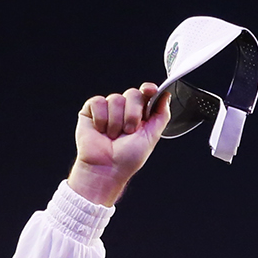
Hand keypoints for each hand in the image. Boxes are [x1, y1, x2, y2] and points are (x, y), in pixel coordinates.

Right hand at [70, 83, 170, 205]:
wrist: (107, 167)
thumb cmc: (128, 157)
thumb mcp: (151, 136)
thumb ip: (161, 115)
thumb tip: (166, 96)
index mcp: (140, 114)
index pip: (145, 94)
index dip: (148, 90)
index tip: (150, 90)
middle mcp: (124, 109)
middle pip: (132, 94)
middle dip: (133, 115)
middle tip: (128, 132)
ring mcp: (107, 108)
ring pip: (115, 99)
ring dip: (116, 122)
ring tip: (113, 135)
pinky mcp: (91, 110)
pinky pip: (98, 102)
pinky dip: (101, 119)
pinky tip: (101, 130)